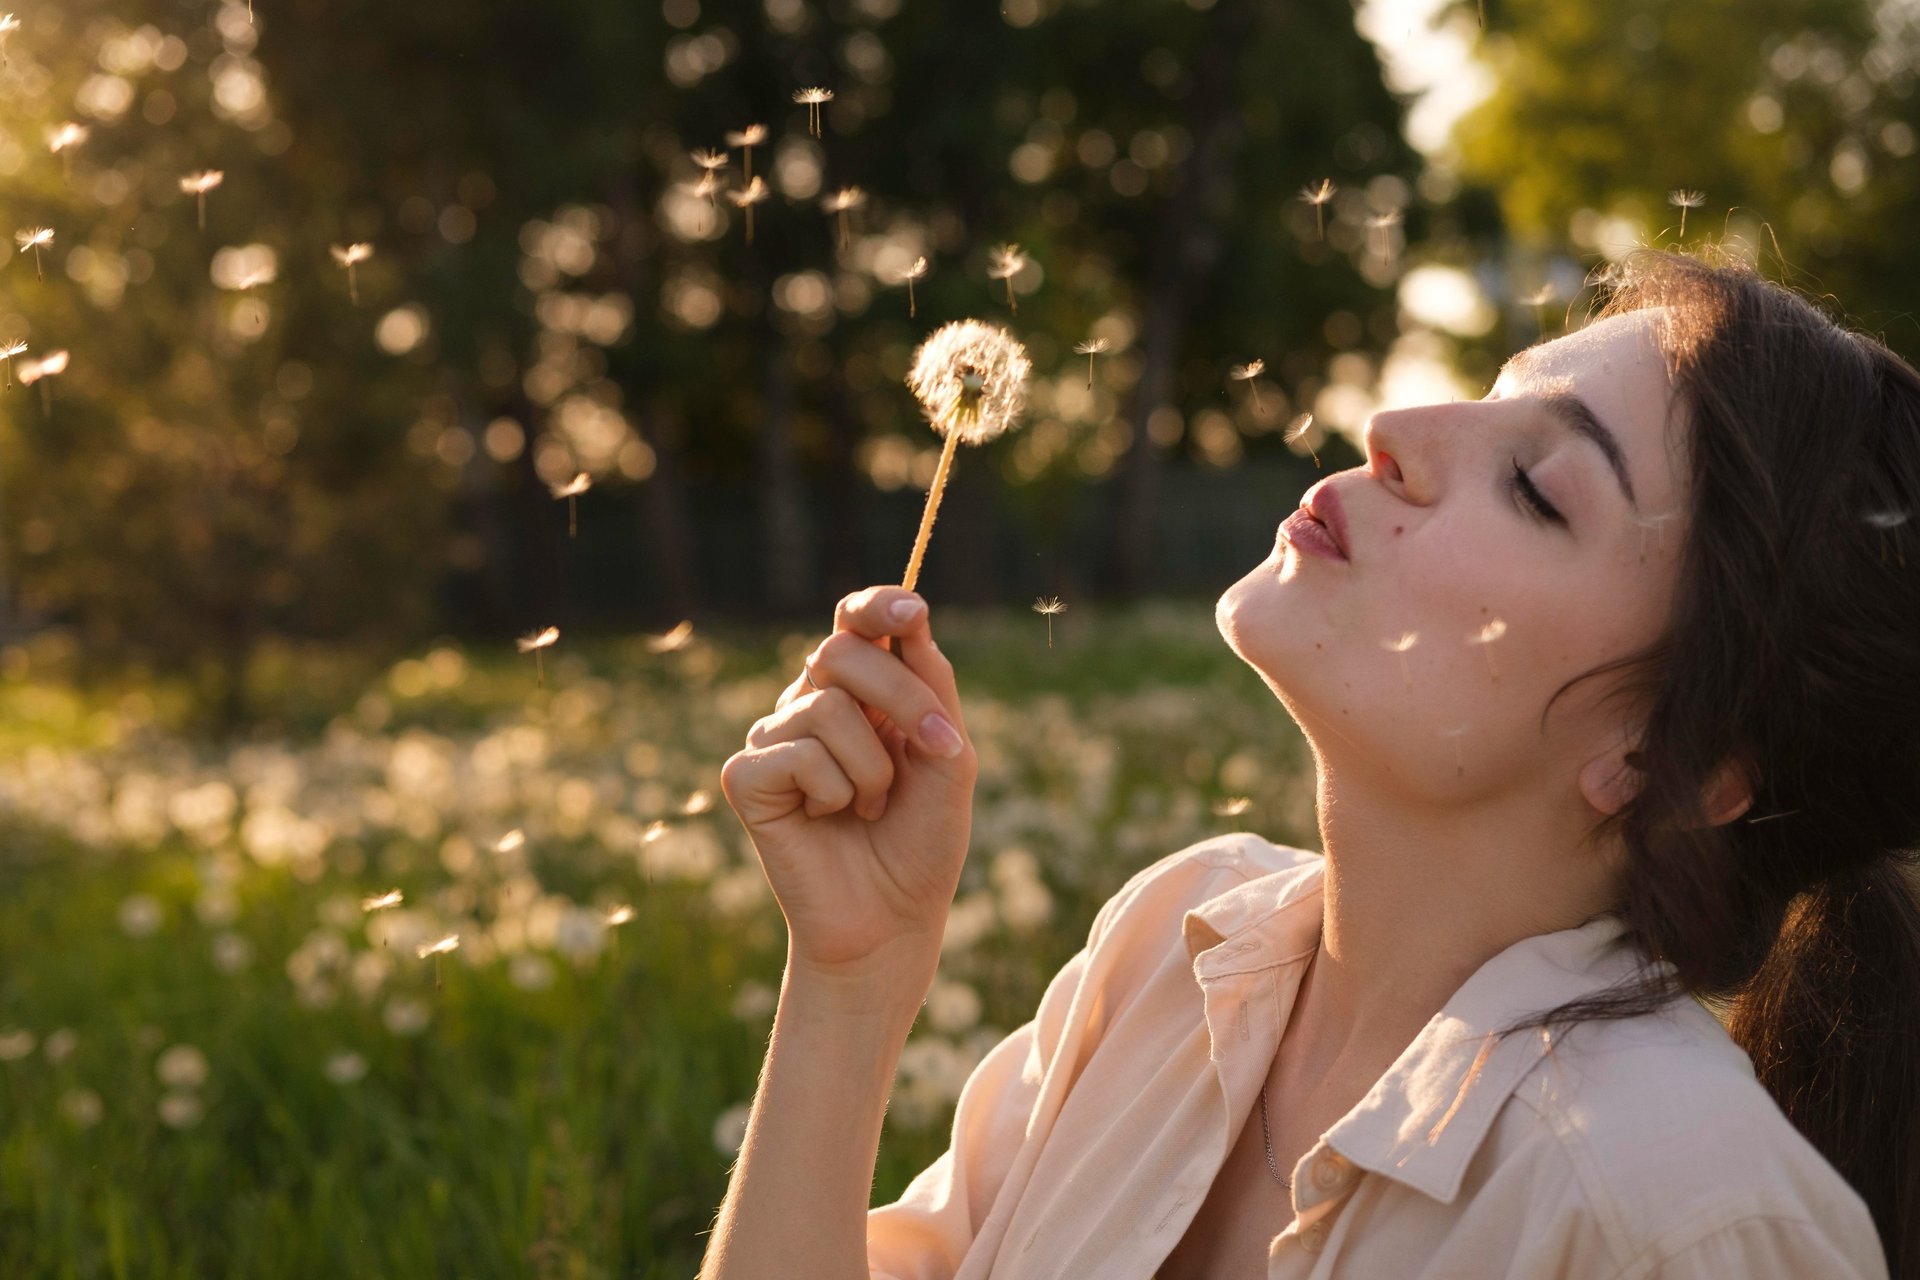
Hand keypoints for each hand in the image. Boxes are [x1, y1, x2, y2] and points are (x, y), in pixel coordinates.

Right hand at [720, 587, 976, 983]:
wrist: (892, 921)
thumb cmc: (921, 841)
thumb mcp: (949, 758)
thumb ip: (933, 689)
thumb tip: (913, 623)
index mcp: (860, 691)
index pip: (855, 623)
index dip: (878, 604)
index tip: (912, 612)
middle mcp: (809, 703)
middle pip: (840, 652)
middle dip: (901, 697)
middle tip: (933, 748)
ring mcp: (773, 739)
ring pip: (826, 708)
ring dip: (873, 768)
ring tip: (871, 807)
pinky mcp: (746, 778)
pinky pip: (799, 755)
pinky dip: (835, 792)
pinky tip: (830, 820)